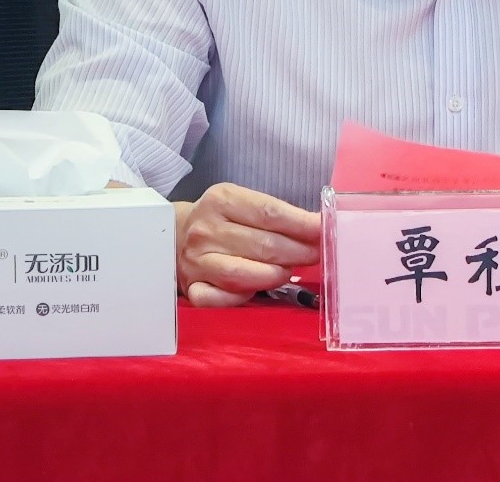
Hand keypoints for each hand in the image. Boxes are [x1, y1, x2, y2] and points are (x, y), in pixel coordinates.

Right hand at [175, 183, 321, 307]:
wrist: (174, 235)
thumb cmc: (221, 219)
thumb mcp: (242, 203)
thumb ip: (276, 214)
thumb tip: (318, 226)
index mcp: (222, 199)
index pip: (269, 213)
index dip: (302, 224)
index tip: (325, 230)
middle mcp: (206, 230)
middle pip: (263, 245)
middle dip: (299, 252)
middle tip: (319, 255)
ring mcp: (197, 262)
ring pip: (245, 274)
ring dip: (277, 275)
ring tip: (291, 271)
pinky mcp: (192, 289)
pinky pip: (223, 300)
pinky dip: (244, 297)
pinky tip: (257, 290)